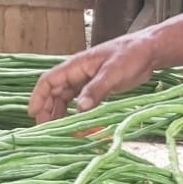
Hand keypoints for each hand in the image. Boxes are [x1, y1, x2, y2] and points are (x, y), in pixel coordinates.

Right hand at [30, 34, 158, 122]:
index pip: (48, 81)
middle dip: (49, 111)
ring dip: (63, 115)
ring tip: (64, 132)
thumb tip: (79, 108)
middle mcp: (77, 73)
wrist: (149, 51)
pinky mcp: (97, 88)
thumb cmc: (131, 55)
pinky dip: (78, 115)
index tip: (33, 113)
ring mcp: (86, 81)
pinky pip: (81, 103)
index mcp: (76, 65)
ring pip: (66, 100)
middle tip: (48, 130)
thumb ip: (96, 90)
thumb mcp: (113, 72)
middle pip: (54, 93)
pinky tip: (81, 126)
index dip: (38, 97)